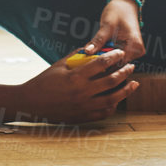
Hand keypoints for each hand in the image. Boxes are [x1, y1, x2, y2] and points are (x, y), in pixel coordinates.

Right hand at [13, 48, 137, 123]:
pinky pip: (103, 113)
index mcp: (75, 77)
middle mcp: (81, 93)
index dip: (114, 57)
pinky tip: (118, 100)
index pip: (101, 64)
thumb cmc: (44, 81)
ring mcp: (83, 107)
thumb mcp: (59, 65)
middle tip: (131, 66)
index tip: (121, 53)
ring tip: (134, 84)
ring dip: (125, 91)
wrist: (31, 103)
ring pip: (111, 100)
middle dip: (124, 73)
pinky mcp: (82, 117)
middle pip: (111, 82)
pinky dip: (113, 106)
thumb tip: (92, 47)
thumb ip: (77, 56)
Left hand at [84, 0, 145, 60]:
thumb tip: (87, 51)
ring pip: (115, 61)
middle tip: (88, 55)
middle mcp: (137, 51)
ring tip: (93, 50)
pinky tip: (98, 49)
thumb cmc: (118, 11)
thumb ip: (98, 40)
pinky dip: (106, 53)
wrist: (126, 3)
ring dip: (104, 57)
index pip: (118, 62)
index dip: (102, 63)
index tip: (88, 61)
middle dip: (102, 61)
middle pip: (117, 63)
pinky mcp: (129, 50)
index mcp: (135, 45)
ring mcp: (134, 52)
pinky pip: (116, 57)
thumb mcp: (107, 25)